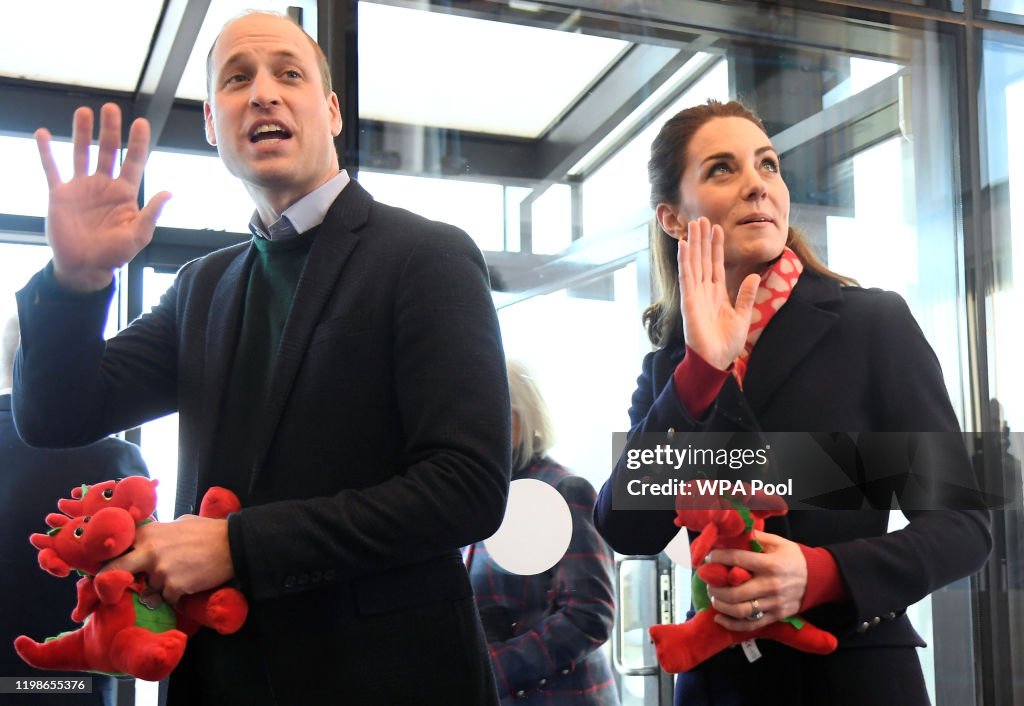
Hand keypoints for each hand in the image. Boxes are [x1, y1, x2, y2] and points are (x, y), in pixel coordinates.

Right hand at [35, 103, 170, 291]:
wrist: (84, 267)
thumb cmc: (114, 254)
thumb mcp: (138, 235)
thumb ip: (151, 213)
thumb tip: (169, 193)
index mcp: (125, 194)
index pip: (133, 162)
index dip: (137, 143)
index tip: (141, 122)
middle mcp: (104, 186)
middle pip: (108, 151)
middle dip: (110, 130)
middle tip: (111, 108)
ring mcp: (81, 188)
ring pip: (81, 153)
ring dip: (82, 133)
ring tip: (84, 111)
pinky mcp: (60, 194)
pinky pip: (52, 168)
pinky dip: (47, 151)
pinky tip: (43, 133)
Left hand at [99, 515, 234, 604]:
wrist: (233, 544)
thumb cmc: (208, 531)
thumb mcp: (179, 523)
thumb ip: (159, 535)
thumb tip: (149, 542)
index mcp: (147, 533)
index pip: (117, 548)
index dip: (114, 559)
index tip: (113, 568)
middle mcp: (148, 551)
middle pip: (116, 570)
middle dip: (112, 580)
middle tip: (114, 588)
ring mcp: (160, 571)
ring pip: (150, 588)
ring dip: (161, 587)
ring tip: (181, 577)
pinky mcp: (174, 587)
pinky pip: (168, 598)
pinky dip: (177, 595)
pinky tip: (190, 584)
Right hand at [677, 217, 758, 369]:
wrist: (716, 360)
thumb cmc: (727, 343)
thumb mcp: (743, 316)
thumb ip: (747, 295)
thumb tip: (755, 275)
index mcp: (717, 294)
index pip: (715, 265)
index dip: (716, 247)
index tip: (717, 228)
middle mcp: (704, 291)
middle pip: (702, 259)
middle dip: (702, 239)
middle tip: (701, 218)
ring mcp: (695, 295)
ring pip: (694, 263)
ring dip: (693, 244)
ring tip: (693, 224)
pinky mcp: (689, 301)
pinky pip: (686, 277)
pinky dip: (685, 260)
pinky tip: (684, 245)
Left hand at [704, 531, 806, 630]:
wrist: (818, 578)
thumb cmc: (795, 559)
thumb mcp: (778, 543)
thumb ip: (756, 539)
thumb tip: (734, 535)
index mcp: (770, 564)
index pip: (737, 560)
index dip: (718, 558)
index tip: (709, 558)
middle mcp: (771, 585)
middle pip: (735, 592)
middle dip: (715, 588)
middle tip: (709, 582)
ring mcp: (774, 604)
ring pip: (740, 611)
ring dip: (721, 605)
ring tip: (714, 598)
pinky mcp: (776, 616)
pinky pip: (750, 624)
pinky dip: (732, 624)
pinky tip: (720, 618)